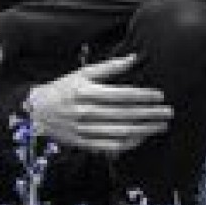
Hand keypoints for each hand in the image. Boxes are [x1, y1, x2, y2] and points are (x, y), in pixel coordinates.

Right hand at [27, 53, 172, 154]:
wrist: (37, 112)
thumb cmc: (64, 88)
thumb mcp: (84, 73)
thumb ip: (110, 67)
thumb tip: (136, 57)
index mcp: (87, 92)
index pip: (121, 95)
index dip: (143, 96)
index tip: (160, 96)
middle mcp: (85, 112)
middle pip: (124, 115)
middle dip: (149, 114)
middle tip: (168, 112)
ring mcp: (84, 130)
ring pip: (119, 132)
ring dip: (144, 130)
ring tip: (161, 125)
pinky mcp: (83, 143)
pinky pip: (109, 147)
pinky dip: (128, 144)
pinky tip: (143, 137)